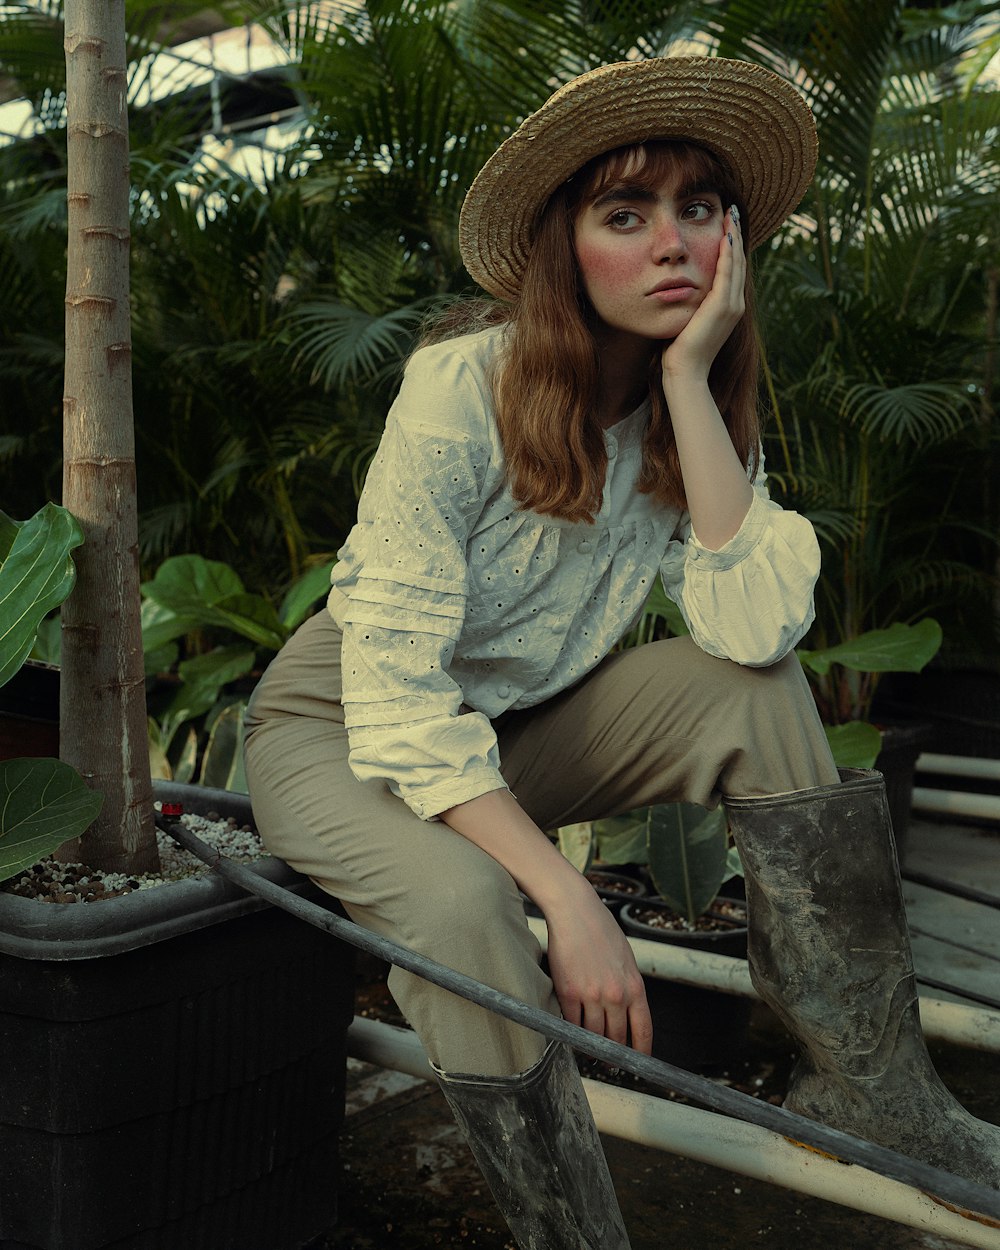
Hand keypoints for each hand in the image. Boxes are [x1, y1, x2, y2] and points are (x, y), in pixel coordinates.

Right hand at [543, 880, 652, 1054]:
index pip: (643, 1030)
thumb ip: (628, 987)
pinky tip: (573, 1033)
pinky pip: (571, 1024)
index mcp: (635, 986)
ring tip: (589, 1051)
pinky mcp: (568, 993)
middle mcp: (616, 995)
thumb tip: (625, 1012)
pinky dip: (572, 1032)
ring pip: (593, 1036)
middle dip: (613, 1054)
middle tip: (609, 1062)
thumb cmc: (601, 930)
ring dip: (591, 1047)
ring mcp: (591, 996)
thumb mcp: (626, 960)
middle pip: (616, 1038)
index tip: (638, 1062)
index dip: (640, 1052)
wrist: (575, 911)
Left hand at [661, 206, 745, 382]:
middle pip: (739, 262)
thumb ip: (691, 303)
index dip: (731, 246)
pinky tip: (726, 236)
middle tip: (733, 211)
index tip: (726, 225)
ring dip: (734, 237)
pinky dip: (728, 253)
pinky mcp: (722, 307)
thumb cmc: (680, 350)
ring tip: (731, 215)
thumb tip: (679, 290)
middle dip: (736, 235)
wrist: (686, 371)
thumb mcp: (688, 320)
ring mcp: (731, 306)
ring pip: (736, 263)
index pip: (733, 269)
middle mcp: (735, 304)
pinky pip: (728, 273)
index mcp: (728, 307)